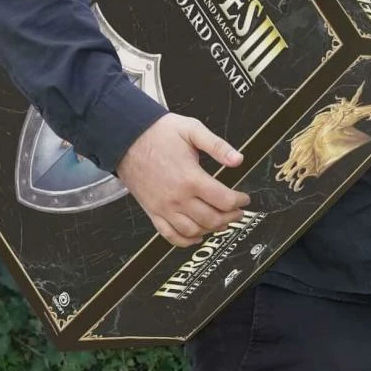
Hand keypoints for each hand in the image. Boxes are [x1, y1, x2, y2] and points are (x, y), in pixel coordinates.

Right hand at [116, 113, 249, 248]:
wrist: (126, 138)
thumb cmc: (158, 133)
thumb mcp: (191, 130)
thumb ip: (217, 146)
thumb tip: (238, 159)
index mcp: (190, 178)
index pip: (224, 200)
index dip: (239, 201)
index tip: (244, 199)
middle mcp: (177, 197)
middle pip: (212, 219)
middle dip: (230, 217)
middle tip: (237, 212)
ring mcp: (164, 207)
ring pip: (194, 230)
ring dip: (211, 229)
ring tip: (221, 222)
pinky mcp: (153, 212)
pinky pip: (170, 235)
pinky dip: (186, 241)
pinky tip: (197, 236)